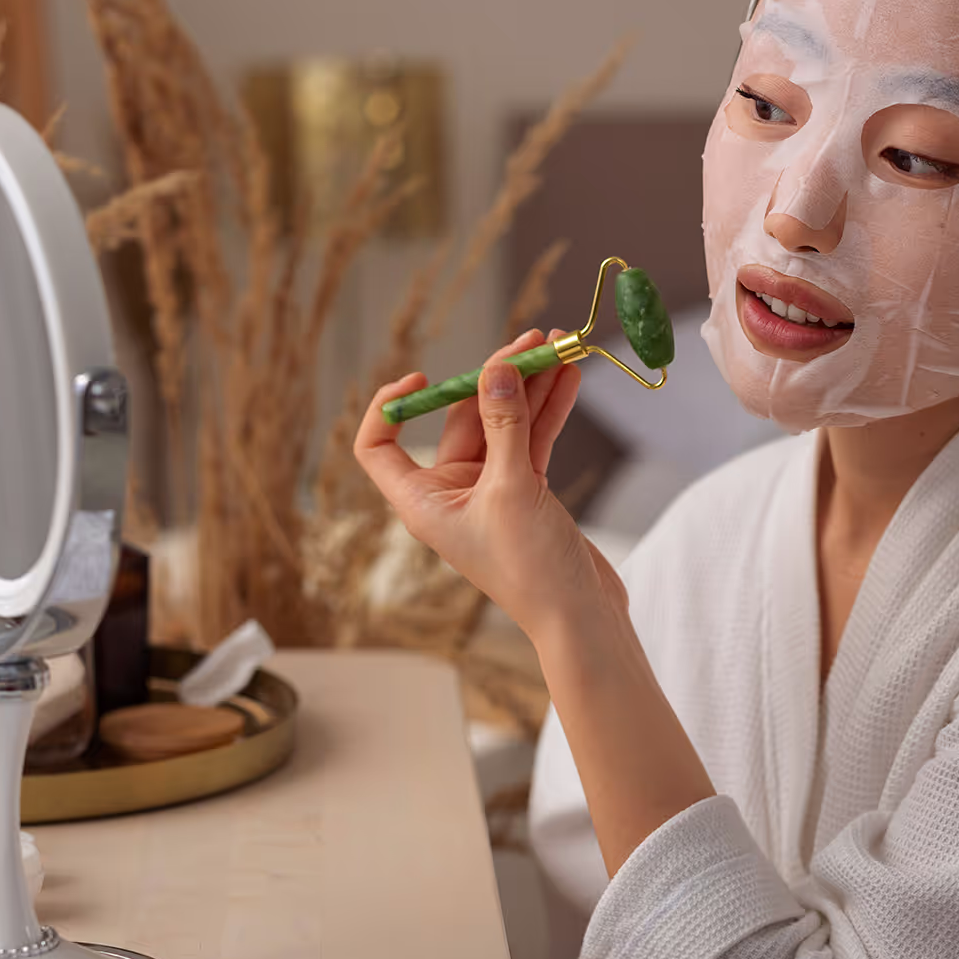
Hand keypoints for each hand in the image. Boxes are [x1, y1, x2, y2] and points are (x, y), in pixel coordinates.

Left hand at [355, 329, 626, 641]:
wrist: (580, 617)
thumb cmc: (532, 570)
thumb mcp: (513, 488)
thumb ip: (505, 424)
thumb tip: (495, 368)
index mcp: (423, 501)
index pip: (378, 447)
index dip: (390, 407)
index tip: (422, 376)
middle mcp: (450, 494)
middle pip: (460, 420)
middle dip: (494, 379)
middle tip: (530, 342)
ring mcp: (490, 492)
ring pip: (503, 424)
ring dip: (530, 387)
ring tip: (557, 347)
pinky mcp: (527, 492)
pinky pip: (531, 439)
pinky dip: (548, 410)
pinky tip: (569, 377)